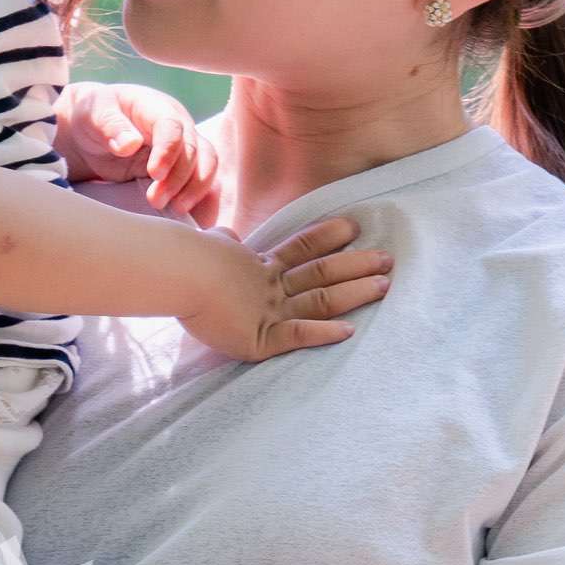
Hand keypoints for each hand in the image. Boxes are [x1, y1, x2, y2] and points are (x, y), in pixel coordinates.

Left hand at [57, 83, 223, 218]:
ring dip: (194, 191)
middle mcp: (178, 127)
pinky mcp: (183, 169)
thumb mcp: (94, 114)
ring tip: (173, 210)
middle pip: (195, 151)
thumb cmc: (94, 116)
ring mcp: (184, 148)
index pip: (173, 127)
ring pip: (206, 167)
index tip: (154, 173)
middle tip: (155, 200)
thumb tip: (130, 144)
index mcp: (157, 108)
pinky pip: (202, 183)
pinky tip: (192, 219)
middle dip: (179, 179)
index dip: (168, 151)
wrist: (93, 131)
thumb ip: (110, 125)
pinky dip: (202, 200)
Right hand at [177, 215, 391, 361]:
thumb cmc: (184, 261)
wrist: (175, 272)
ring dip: (354, 292)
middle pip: (322, 274)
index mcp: (257, 268)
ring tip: (385, 285)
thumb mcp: (208, 248)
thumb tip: (223, 236)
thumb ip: (221, 242)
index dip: (327, 238)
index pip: (301, 249)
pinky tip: (348, 331)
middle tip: (388, 259)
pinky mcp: (259, 338)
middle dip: (356, 266)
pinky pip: (297, 335)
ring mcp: (268, 311)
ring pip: (321, 300)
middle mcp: (270, 288)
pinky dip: (323, 333)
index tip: (353, 227)